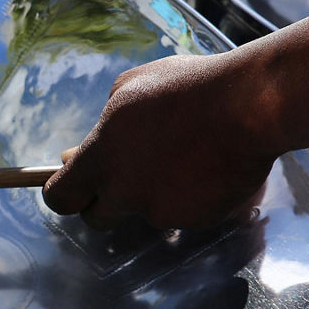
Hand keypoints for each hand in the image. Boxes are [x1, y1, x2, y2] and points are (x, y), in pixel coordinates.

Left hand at [42, 53, 277, 229]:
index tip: (71, 185)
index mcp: (101, 158)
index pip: (59, 198)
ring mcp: (160, 211)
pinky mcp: (195, 220)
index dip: (62, 193)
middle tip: (123, 175)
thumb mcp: (129, 87)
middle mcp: (124, 193)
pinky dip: (188, 196)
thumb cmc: (187, 88)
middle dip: (104, 201)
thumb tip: (78, 152)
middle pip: (96, 218)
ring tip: (182, 154)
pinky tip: (206, 166)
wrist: (249, 107)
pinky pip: (182, 213)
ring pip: (145, 211)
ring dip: (154, 192)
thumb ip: (101, 126)